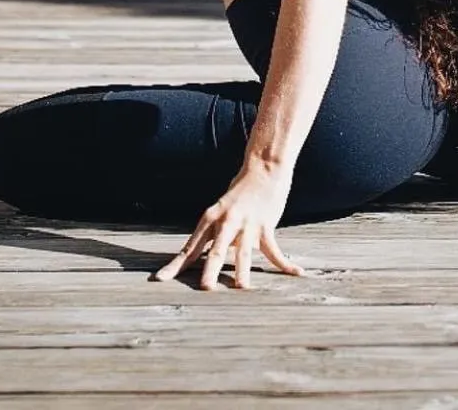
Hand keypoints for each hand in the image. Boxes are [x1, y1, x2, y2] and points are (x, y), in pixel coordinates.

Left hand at [150, 159, 303, 290]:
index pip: (190, 247)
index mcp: (210, 219)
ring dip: (242, 271)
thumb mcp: (220, 212)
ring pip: (243, 251)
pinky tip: (297, 273)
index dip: (175, 265)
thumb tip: (203, 258)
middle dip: (210, 269)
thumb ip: (213, 235)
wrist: (263, 169)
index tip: (160, 280)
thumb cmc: (239, 194)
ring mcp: (247, 224)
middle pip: (216, 250)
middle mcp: (226, 222)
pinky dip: (286, 264)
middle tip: (205, 288)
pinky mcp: (265, 225)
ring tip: (241, 287)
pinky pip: (275, 250)